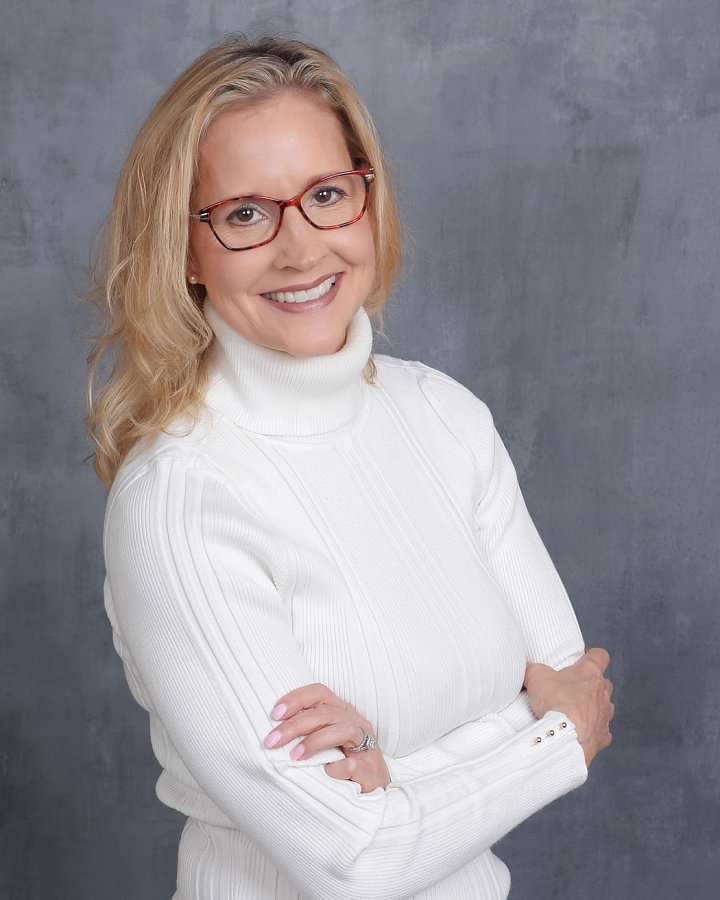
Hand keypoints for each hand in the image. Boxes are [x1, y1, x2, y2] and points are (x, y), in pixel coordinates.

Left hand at [264, 682, 390, 792]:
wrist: (374, 787)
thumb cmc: (343, 760)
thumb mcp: (323, 740)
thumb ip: (306, 731)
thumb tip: (273, 734)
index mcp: (340, 711)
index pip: (319, 693)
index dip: (297, 699)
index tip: (274, 714)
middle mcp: (354, 721)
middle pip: (325, 712)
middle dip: (295, 725)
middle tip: (272, 741)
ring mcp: (365, 743)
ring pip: (342, 730)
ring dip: (314, 742)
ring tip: (294, 757)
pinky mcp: (370, 767)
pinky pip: (353, 763)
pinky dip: (337, 768)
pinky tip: (326, 774)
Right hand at [523, 647, 614, 768]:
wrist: (563, 736)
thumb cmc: (554, 702)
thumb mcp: (535, 675)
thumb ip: (534, 668)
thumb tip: (529, 669)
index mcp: (589, 672)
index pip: (600, 656)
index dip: (592, 656)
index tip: (582, 660)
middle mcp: (602, 692)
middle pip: (603, 683)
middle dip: (590, 685)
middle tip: (570, 689)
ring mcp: (605, 715)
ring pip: (605, 707)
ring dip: (593, 708)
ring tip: (574, 713)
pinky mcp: (603, 736)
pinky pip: (601, 731)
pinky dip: (592, 731)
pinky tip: (578, 732)